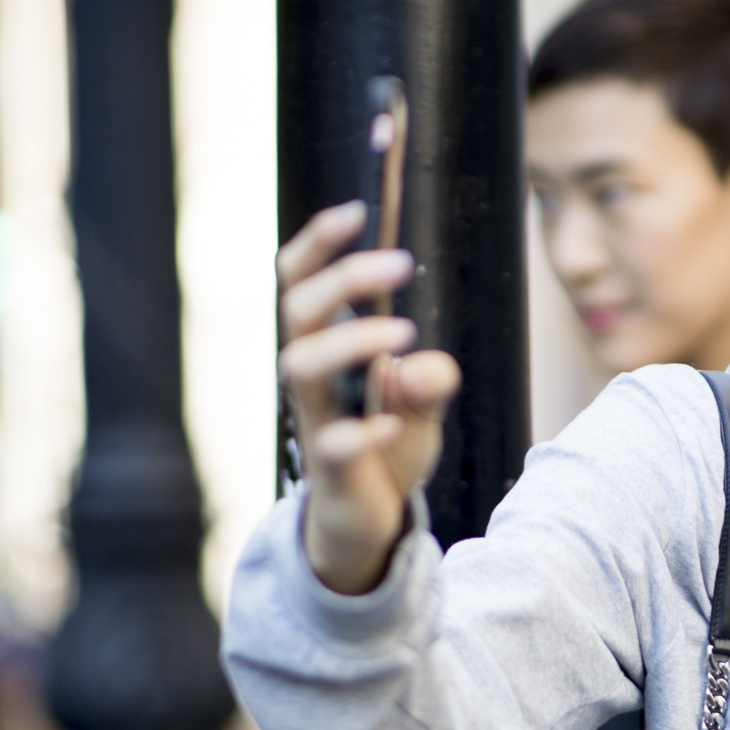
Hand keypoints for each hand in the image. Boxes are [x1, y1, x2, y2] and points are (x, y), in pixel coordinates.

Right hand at [276, 200, 459, 592]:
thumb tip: (425, 363)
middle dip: (345, 277)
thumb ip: (431, 381)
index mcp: (326, 347)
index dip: (320, 239)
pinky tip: (393, 423)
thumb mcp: (422, 408)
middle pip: (298, 309)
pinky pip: (333, 444)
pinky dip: (362, 431)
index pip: (302, 279)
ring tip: (405, 337)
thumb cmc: (388, 450)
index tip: (359, 206)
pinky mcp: (331, 469)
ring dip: (351, 341)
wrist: (368, 523)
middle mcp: (311, 377)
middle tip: (402, 262)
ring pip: (302, 366)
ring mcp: (316, 420)